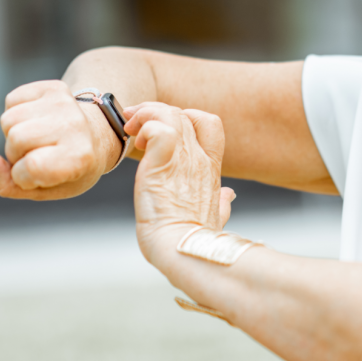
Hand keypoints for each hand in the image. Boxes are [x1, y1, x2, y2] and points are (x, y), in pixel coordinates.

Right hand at [0, 80, 119, 199]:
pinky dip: (17, 112)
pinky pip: (12, 100)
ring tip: (39, 138)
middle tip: (40, 154)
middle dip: (17, 153)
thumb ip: (8, 185)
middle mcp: (75, 125)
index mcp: (80, 156)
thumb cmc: (69, 168)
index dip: (24, 177)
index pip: (31, 167)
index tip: (41, 175)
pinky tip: (38, 120)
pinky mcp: (55, 87)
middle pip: (16, 138)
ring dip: (15, 132)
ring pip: (9, 119)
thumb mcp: (46, 189)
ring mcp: (66, 103)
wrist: (96, 135)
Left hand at [125, 102, 234, 265]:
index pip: (209, 122)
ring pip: (170, 113)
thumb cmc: (195, 239)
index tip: (165, 128)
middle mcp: (199, 158)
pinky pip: (158, 129)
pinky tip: (136, 140)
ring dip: (147, 114)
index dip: (187, 116)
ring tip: (131, 128)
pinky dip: (145, 127)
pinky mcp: (162, 164)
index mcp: (210, 167)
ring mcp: (183, 159)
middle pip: (183, 113)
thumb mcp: (215, 216)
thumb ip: (222, 203)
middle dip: (156, 111)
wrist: (184, 250)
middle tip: (136, 124)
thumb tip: (229, 196)